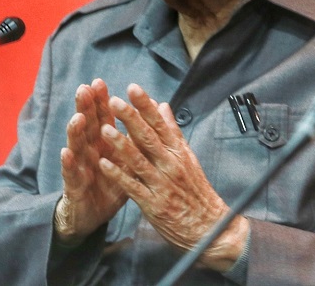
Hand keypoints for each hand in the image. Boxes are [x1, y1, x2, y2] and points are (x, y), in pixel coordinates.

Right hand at [54, 79, 127, 244]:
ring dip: (76, 132)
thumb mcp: (125, 162)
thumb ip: (133, 140)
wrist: (91, 217)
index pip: (102, 118)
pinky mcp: (73, 186)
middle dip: (86, 108)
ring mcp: (79, 167)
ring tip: (77, 118)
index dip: (100, 102)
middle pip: (87, 126)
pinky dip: (68, 163)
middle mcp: (89, 151)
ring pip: (77, 146)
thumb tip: (146, 122)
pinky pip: (70, 173)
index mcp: (103, 145)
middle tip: (84, 89)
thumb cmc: (109, 186)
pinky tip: (66, 152)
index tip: (99, 82)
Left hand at [97, 84, 248, 271]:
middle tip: (113, 101)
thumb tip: (162, 105)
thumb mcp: (188, 156)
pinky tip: (104, 164)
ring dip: (121, 144)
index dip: (146, 106)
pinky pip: (133, 187)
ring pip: (139, 160)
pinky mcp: (153, 203)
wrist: (210, 226)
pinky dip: (119, 175)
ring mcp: (162, 184)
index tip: (132, 88)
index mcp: (179, 151)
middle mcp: (171, 164)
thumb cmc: (195, 189)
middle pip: (149, 137)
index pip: (161, 123)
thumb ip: (172, 131)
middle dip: (130, 118)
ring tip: (104, 129)